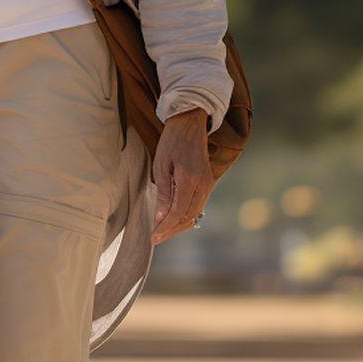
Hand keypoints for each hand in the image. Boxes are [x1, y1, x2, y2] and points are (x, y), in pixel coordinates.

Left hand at [150, 107, 213, 243]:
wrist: (190, 125)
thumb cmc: (172, 142)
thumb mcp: (161, 165)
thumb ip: (164, 193)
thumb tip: (161, 217)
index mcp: (190, 179)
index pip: (178, 213)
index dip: (165, 228)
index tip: (154, 237)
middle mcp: (203, 185)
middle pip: (188, 217)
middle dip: (172, 230)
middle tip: (156, 237)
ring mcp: (208, 184)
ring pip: (195, 214)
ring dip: (179, 225)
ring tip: (163, 231)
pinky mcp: (208, 183)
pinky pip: (198, 205)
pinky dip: (186, 215)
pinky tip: (173, 218)